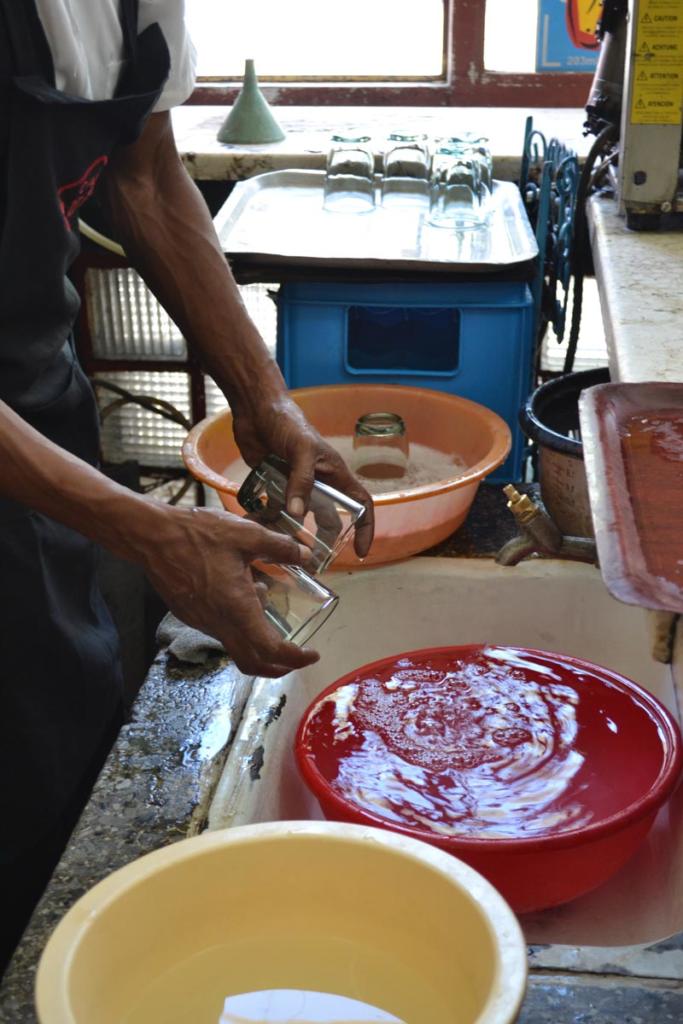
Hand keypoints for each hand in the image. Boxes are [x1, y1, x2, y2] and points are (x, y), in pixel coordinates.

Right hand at [140, 505, 320, 676]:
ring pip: (236, 647)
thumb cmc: (197, 534)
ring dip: (259, 642)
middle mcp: (219, 623)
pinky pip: (221, 631)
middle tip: (298, 656)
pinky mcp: (191, 614)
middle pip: (251, 662)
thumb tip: (305, 554)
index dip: (294, 659)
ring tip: (270, 607)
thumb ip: (279, 546)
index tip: (312, 655)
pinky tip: (244, 592)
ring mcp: (202, 621)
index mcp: (236, 608)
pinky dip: (240, 625)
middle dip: (279, 667)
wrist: (151, 537)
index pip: (269, 650)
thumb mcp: (246, 534)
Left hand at [232, 392, 374, 557]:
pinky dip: (271, 519)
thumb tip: (298, 515)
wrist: (256, 408)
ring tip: (286, 549)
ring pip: (301, 515)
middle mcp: (318, 481)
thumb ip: (301, 481)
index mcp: (335, 473)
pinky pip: (276, 508)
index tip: (361, 552)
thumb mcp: (301, 450)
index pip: (361, 503)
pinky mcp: (274, 483)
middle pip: (329, 515)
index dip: (366, 527)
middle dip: (324, 537)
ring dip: (295, 531)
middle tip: (313, 558)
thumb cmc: (287, 421)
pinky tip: (262, 529)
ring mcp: (296, 483)